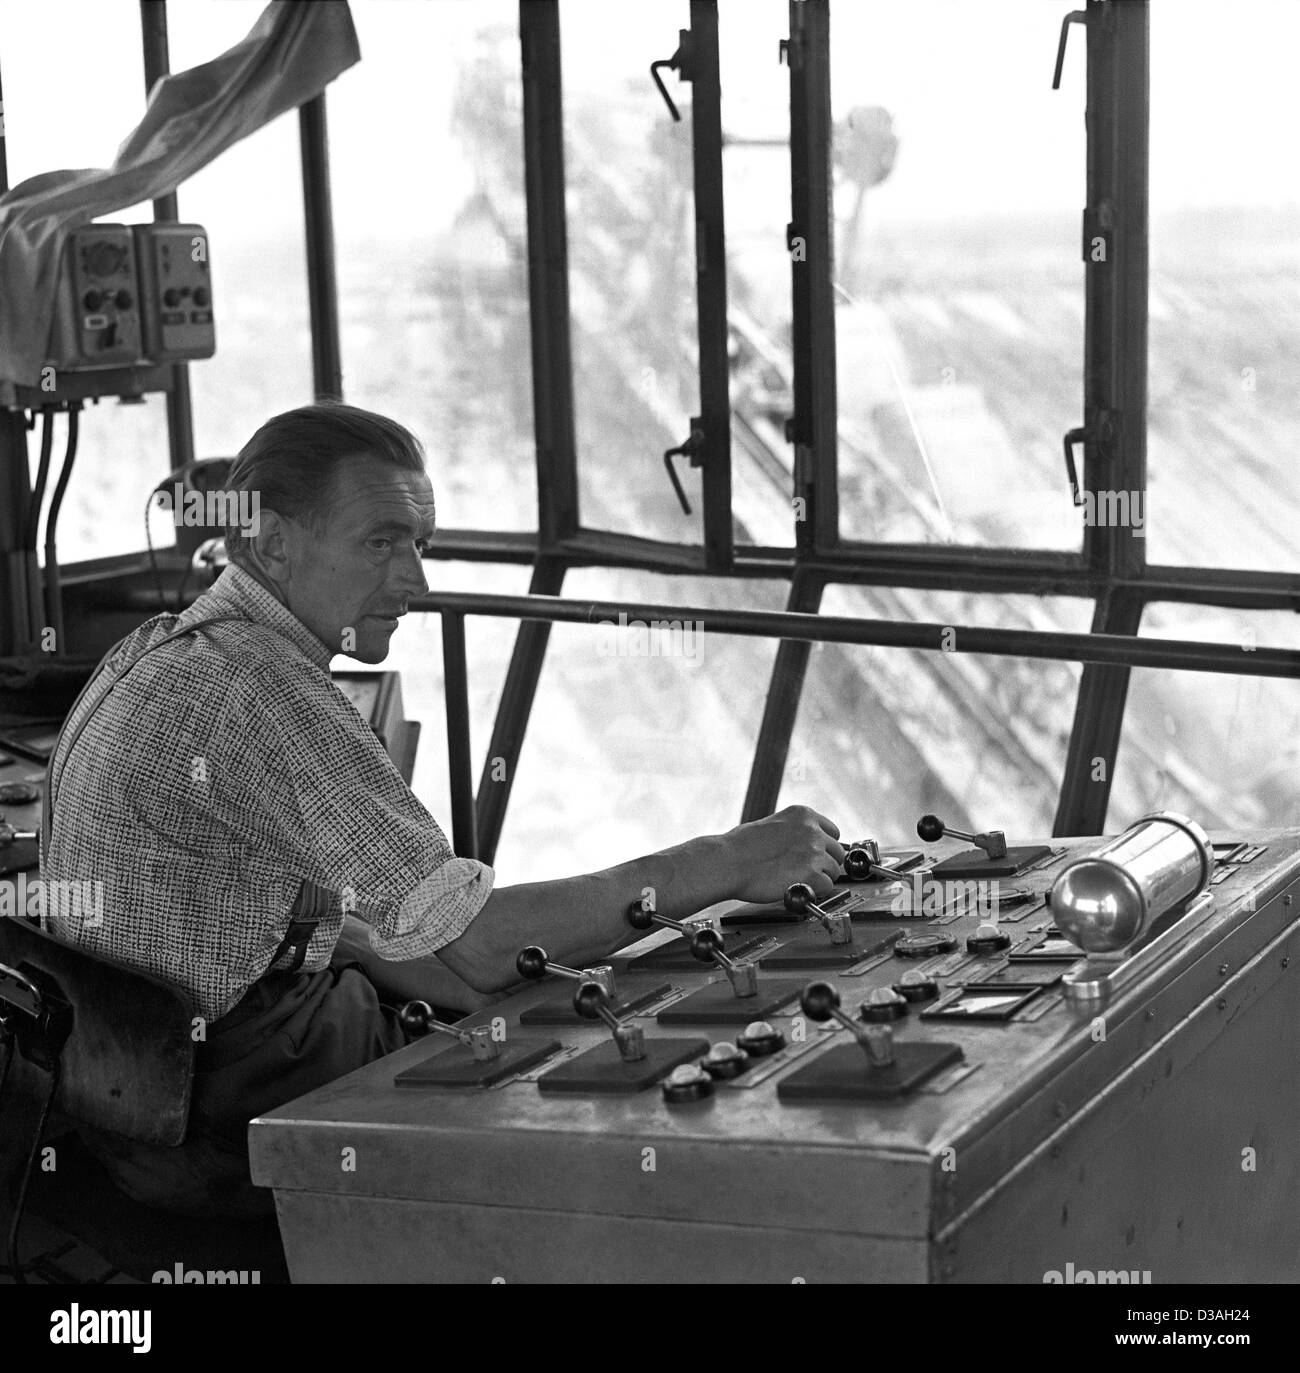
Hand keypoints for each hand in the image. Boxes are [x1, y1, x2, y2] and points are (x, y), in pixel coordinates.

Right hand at [720, 804, 844, 904]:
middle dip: (824, 864)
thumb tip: (805, 846)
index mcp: (803, 815)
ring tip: (796, 881)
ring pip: (833, 871)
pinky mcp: (813, 874)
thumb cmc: (740, 847)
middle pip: (837, 853)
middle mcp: (812, 830)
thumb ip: (794, 832)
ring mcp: (815, 852)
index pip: (833, 832)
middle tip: (806, 873)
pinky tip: (796, 888)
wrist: (728, 862)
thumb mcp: (773, 825)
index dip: (824, 847)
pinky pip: (826, 887)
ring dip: (818, 879)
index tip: (817, 856)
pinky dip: (813, 892)